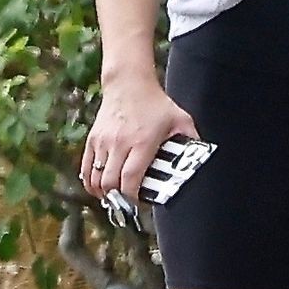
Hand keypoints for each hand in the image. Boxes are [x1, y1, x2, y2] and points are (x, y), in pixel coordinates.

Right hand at [80, 75, 201, 207]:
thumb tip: (202, 158)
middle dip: (119, 199)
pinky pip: (86, 169)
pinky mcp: (93, 140)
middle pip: (111, 183)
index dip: (133, 196)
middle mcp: (120, 143)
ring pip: (96, 179)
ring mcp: (103, 142)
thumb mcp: (180, 119)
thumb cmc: (156, 104)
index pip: (131, 178)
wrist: (128, 84)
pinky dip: (91, 183)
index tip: (140, 203)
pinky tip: (100, 188)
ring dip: (105, 193)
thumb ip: (191, 140)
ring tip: (115, 197)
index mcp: (142, 142)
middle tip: (128, 204)